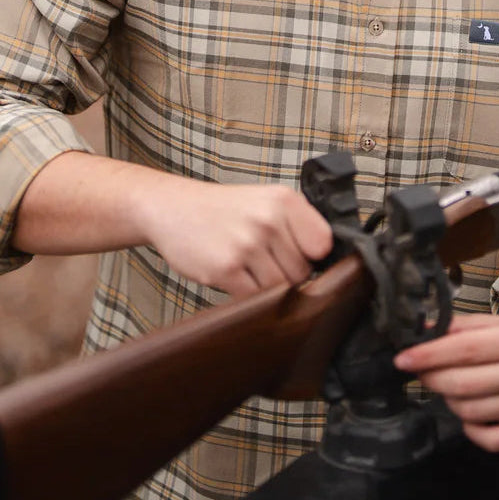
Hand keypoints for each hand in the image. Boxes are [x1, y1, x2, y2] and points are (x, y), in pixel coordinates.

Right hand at [142, 179, 333, 296]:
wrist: (172, 208)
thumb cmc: (223, 209)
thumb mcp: (265, 201)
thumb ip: (297, 225)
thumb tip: (327, 262)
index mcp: (283, 201)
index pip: (323, 244)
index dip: (314, 258)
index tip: (303, 259)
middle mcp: (267, 220)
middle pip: (302, 272)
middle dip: (287, 274)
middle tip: (264, 261)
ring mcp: (247, 245)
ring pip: (280, 289)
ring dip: (267, 287)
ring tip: (248, 267)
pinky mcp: (225, 269)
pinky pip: (253, 298)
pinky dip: (246, 295)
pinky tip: (234, 276)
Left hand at [393, 288, 498, 451]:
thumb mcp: (496, 322)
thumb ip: (458, 326)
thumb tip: (421, 332)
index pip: (465, 349)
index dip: (429, 355)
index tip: (403, 358)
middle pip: (464, 384)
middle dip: (432, 378)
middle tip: (423, 371)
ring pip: (471, 412)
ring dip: (450, 400)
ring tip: (453, 386)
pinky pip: (491, 440)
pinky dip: (471, 429)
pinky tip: (471, 412)